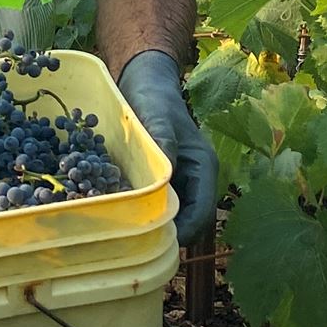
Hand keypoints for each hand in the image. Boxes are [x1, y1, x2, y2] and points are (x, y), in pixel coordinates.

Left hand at [117, 50, 219, 249]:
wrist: (145, 83)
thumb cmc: (155, 97)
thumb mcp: (157, 116)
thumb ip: (163, 140)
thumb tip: (168, 175)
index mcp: (204, 168)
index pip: (203, 213)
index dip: (184, 231)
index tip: (158, 240)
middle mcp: (195, 180)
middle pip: (189, 222)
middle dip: (169, 235)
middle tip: (138, 243)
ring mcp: (179, 182)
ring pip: (173, 217)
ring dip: (156, 227)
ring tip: (128, 234)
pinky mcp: (163, 182)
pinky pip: (158, 206)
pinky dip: (145, 214)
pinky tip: (122, 216)